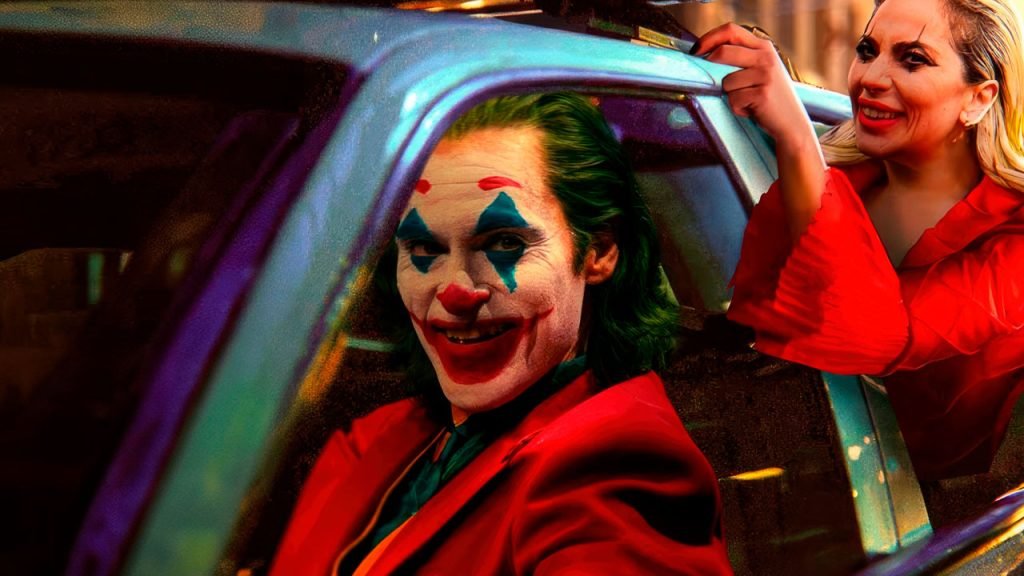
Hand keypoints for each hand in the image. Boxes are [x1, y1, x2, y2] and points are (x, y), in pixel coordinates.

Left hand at [692, 23, 811, 148]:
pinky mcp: (762, 93)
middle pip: (722, 53)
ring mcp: (765, 74)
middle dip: (711, 67)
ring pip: (725, 81)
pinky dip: (737, 108)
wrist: (791, 123)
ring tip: (746, 100)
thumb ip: (741, 57)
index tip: (695, 51)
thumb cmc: (768, 97)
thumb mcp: (760, 70)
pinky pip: (733, 99)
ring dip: (730, 95)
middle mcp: (766, 57)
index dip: (708, 38)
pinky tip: (751, 110)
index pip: (731, 30)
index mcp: (764, 47)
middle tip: (712, 81)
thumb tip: (705, 55)